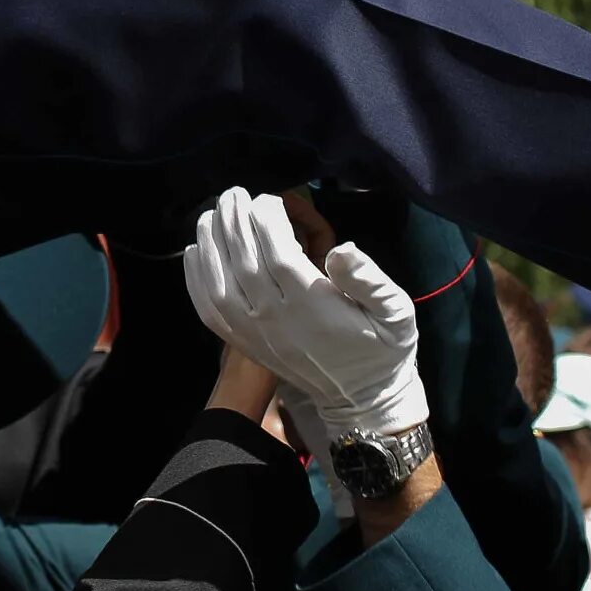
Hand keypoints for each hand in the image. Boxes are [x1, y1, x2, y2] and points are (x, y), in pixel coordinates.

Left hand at [185, 188, 428, 438]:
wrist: (360, 397)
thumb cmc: (381, 346)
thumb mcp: (395, 311)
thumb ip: (369, 279)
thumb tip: (341, 248)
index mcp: (314, 305)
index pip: (277, 252)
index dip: (267, 218)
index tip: (269, 199)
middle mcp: (277, 319)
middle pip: (244, 260)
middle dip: (234, 220)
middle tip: (233, 194)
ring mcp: (254, 333)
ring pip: (219, 282)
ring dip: (211, 243)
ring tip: (212, 213)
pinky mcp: (242, 343)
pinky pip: (208, 308)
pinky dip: (196, 277)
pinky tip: (196, 250)